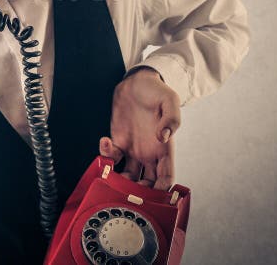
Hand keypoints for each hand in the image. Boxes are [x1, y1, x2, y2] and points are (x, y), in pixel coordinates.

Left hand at [99, 68, 180, 190]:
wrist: (137, 81)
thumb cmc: (156, 91)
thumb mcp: (169, 100)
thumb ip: (171, 119)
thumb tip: (164, 137)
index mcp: (165, 148)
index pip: (167, 176)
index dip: (163, 189)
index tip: (154, 195)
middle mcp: (149, 153)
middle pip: (147, 184)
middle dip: (139, 192)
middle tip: (129, 192)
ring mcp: (133, 149)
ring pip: (128, 176)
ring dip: (120, 180)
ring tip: (113, 174)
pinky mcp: (118, 141)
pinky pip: (112, 157)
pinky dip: (107, 156)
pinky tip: (105, 142)